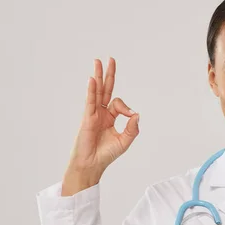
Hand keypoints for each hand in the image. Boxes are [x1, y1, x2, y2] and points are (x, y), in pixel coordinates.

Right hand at [62, 58, 139, 194]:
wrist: (92, 164)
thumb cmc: (106, 154)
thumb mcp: (125, 141)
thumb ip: (132, 128)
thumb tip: (137, 113)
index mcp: (110, 118)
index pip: (118, 104)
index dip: (126, 107)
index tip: (129, 115)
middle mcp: (101, 113)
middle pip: (105, 89)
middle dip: (109, 74)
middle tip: (110, 59)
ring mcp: (93, 114)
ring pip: (97, 92)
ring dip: (98, 76)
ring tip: (98, 61)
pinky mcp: (87, 118)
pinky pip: (90, 102)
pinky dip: (92, 90)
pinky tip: (93, 80)